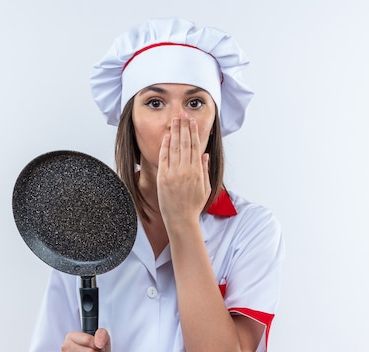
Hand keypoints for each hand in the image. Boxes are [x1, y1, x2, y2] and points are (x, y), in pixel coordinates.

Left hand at [157, 113, 210, 229]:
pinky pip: (164, 158)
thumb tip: (205, 155)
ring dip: (176, 132)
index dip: (194, 132)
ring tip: (176, 119)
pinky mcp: (163, 178)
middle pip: (185, 143)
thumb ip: (204, 170)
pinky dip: (166, 146)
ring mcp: (174, 174)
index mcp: (197, 172)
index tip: (192, 121)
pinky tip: (167, 136)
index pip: (195, 147)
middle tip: (183, 113)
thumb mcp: (205, 188)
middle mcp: (186, 170)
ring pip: (175, 148)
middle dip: (184, 127)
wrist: (181, 220)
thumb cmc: (193, 206)